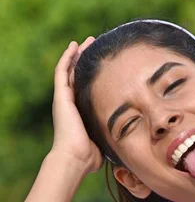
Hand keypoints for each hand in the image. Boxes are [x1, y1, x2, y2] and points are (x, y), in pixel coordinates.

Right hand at [51, 38, 102, 174]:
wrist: (75, 159)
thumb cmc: (89, 158)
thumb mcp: (104, 142)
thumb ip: (111, 137)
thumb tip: (125, 142)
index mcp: (80, 114)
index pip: (85, 90)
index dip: (92, 78)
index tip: (103, 68)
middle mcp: (70, 105)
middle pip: (76, 77)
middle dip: (85, 61)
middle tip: (96, 47)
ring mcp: (64, 100)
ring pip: (69, 71)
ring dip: (77, 55)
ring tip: (87, 42)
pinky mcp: (60, 97)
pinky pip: (61, 72)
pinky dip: (67, 58)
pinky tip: (74, 46)